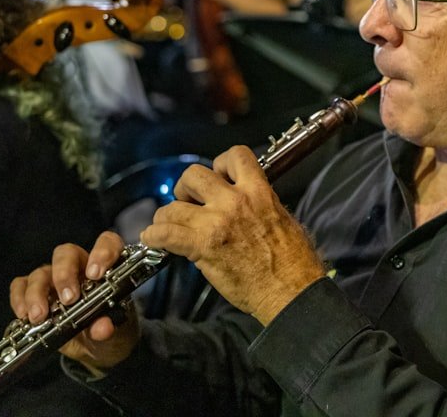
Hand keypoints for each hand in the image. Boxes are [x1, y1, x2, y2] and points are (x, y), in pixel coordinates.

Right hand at [9, 232, 139, 371]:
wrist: (95, 350)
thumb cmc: (110, 332)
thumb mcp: (115, 333)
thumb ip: (109, 327)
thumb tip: (103, 327)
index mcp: (105, 270)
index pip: (107, 243)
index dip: (102, 252)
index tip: (95, 274)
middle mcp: (79, 269)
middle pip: (67, 253)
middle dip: (64, 274)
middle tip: (68, 299)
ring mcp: (55, 280)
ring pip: (41, 271)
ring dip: (37, 293)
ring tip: (39, 317)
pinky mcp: (37, 295)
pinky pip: (21, 285)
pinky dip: (19, 298)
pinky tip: (24, 315)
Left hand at [141, 146, 324, 324]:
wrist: (289, 291)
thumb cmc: (293, 262)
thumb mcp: (282, 218)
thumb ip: (260, 203)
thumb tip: (247, 202)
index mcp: (258, 192)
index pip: (235, 156)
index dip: (221, 163)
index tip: (218, 176)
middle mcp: (235, 202)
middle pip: (193, 175)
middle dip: (185, 188)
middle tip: (187, 202)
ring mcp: (216, 223)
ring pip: (173, 206)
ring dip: (166, 216)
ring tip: (168, 225)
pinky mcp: (202, 247)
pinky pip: (165, 233)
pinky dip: (154, 236)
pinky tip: (153, 239)